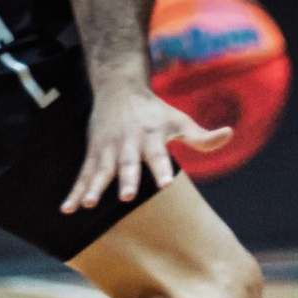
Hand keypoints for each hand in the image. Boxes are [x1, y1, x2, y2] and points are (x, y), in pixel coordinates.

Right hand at [61, 85, 233, 211]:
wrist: (118, 87)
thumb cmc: (155, 111)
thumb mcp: (180, 120)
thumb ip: (202, 136)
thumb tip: (230, 134)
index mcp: (151, 136)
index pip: (158, 154)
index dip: (162, 168)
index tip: (165, 183)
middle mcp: (128, 143)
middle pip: (127, 164)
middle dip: (126, 180)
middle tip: (126, 197)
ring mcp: (108, 149)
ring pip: (100, 170)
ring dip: (93, 187)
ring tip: (88, 205)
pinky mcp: (93, 154)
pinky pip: (82, 175)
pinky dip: (75, 191)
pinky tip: (67, 209)